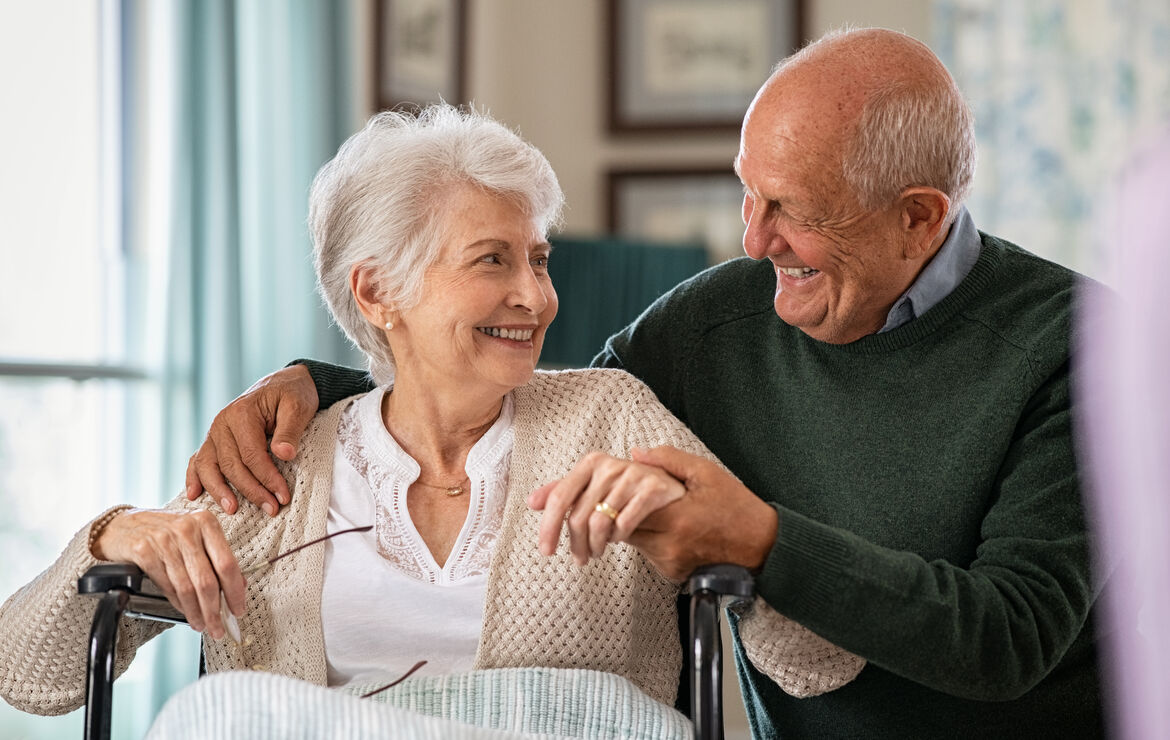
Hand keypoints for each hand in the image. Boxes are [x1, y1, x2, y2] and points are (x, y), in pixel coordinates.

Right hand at [92, 509, 245, 637]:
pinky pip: (167, 586)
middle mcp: (187, 529)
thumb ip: (216, 557)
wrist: (120, 527)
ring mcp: (164, 540)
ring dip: (196, 612)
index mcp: (206, 522)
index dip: (235, 592)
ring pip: (186, 587)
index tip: (238, 609)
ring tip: (202, 624)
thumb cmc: (163, 532)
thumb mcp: (195, 536)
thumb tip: (239, 586)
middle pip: (207, 580)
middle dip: (214, 610)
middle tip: (218, 628)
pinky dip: (177, 604)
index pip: (227, 563)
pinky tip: (184, 611)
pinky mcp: (143, 551)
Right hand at [185, 365, 317, 516]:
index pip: (251, 454)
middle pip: (231, 465)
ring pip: (209, 466)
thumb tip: (284, 454)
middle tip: (271, 508)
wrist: (285, 384)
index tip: (283, 496)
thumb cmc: (293, 395)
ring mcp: (215, 433)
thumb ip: (290, 429)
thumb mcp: (298, 406)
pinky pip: (198, 460)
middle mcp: (222, 423)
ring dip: (219, 490)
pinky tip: (194, 495)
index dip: (267, 478)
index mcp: (241, 413)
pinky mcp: (214, 441)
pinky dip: (194, 478)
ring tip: (233, 509)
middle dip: (251, 490)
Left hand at [528, 451, 686, 565]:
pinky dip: (618, 538)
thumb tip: (532, 502)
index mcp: (591, 463)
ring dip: (596, 546)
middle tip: (580, 559)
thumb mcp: (594, 487)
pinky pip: (624, 524)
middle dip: (576, 545)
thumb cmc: (627, 490)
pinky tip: (618, 539)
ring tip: (598, 552)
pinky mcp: (652, 488)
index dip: (549, 527)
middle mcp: (609, 465)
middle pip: (578, 517)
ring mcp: (632, 475)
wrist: (672, 486)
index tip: (546, 551)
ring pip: (599, 524)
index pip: (560, 497)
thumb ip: (565, 492)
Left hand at [624, 446, 778, 581]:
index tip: (621, 486)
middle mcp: (669, 546)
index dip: (619, 497)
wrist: (762, 545)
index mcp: (675, 519)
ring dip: (634, 526)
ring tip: (652, 509)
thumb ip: (668, 460)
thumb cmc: (736, 507)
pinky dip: (650, 540)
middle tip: (630, 496)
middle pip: (624, 529)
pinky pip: (649, 554)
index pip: (625, 511)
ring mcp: (670, 563)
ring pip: (634, 543)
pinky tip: (666, 527)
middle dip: (622, 512)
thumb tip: (635, 454)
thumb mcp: (706, 473)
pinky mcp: (673, 574)